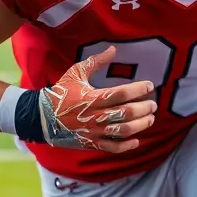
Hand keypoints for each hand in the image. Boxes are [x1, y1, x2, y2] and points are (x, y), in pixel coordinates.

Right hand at [38, 46, 156, 152]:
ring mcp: (94, 131)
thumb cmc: (61, 93)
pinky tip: (136, 140)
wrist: (42, 117)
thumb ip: (96, 62)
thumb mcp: (76, 73)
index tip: (150, 86)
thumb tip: (113, 49)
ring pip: (123, 131)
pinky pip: (112, 147)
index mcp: (93, 97)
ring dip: (140, 125)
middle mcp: (95, 115)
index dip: (139, 90)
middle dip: (144, 109)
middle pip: (127, 113)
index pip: (122, 93)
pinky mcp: (91, 143)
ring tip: (150, 119)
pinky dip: (126, 146)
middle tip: (154, 104)